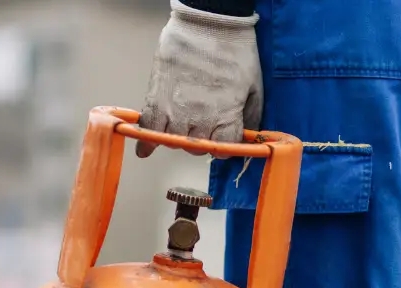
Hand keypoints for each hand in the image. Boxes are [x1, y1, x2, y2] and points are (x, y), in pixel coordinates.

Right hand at [136, 0, 262, 157]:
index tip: (221, 137)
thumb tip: (247, 132)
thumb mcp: (254, 85)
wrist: (208, 24)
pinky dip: (147, 142)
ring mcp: (176, 111)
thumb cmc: (235, 50)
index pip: (223, 149)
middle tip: (200, 124)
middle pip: (196, 147)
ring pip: (173, 142)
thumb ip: (250, 113)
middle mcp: (200, 119)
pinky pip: (149, 130)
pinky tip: (146, 149)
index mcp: (226, 116)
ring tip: (180, 124)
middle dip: (200, 140)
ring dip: (176, 137)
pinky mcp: (157, 100)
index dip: (223, 144)